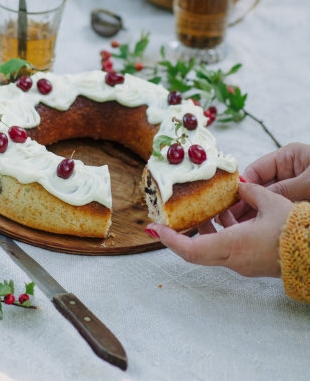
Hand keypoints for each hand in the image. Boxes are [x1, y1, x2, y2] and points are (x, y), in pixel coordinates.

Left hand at [146, 182, 292, 276]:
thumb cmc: (293, 231)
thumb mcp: (270, 203)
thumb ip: (250, 191)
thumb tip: (239, 185)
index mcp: (233, 245)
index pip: (191, 249)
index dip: (170, 240)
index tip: (156, 229)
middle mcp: (233, 259)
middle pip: (195, 251)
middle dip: (179, 236)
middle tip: (167, 222)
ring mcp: (241, 264)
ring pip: (211, 249)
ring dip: (203, 230)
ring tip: (203, 209)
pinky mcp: (249, 263)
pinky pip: (225, 249)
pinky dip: (219, 233)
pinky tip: (227, 214)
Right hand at [222, 143, 309, 224]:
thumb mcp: (309, 181)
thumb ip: (284, 189)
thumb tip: (259, 198)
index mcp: (288, 157)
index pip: (257, 170)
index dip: (243, 185)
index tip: (230, 200)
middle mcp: (289, 172)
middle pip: (260, 187)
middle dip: (245, 202)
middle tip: (228, 217)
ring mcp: (294, 187)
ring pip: (269, 201)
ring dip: (255, 212)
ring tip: (239, 226)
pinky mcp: (301, 202)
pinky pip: (280, 210)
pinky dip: (269, 219)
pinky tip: (257, 228)